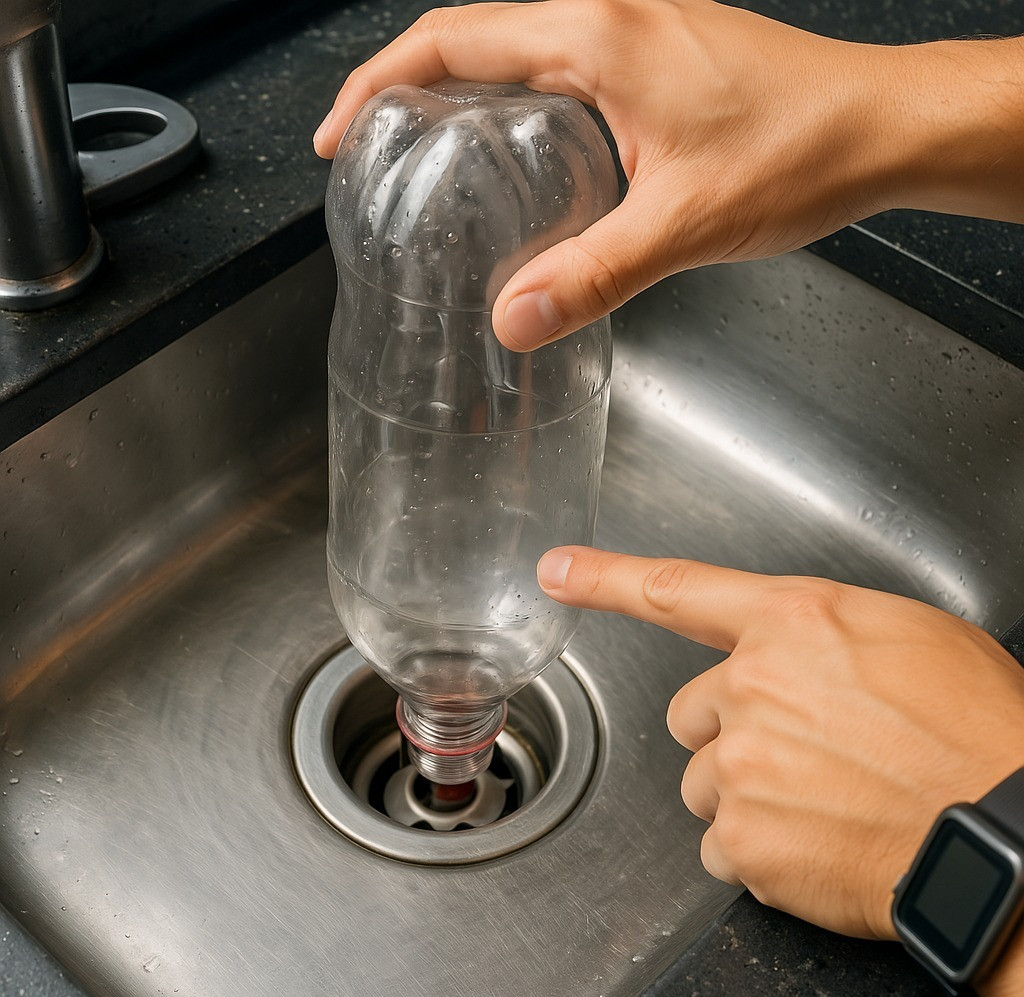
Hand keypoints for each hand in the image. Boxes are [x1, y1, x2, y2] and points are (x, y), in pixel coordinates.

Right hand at [314, 0, 1023, 350]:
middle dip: (407, 82)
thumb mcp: (683, 224)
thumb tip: (514, 318)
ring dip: (462, 87)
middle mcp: (611, 15)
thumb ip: (593, 274)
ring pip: (518, 44)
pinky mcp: (658, 54)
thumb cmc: (804, 149)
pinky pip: (562, 62)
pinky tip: (519, 154)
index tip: (343, 131)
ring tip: (428, 151)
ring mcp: (636, 28)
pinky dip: (517, 98)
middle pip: (475, 31)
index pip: (454, 38)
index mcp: (599, 37)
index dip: (381, 82)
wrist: (882, 126)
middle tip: (374, 146)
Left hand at [536, 545, 1023, 947]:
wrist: (1010, 828)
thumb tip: (788, 652)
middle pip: (692, 711)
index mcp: (791, 622)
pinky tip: (815, 842)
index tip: (555, 573)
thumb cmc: (978, 731)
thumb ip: (820, 635)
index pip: (676, 590)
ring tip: (822, 798)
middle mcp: (750, 685)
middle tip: (805, 751)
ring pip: (704, 779)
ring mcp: (740, 764)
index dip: (605, 579)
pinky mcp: (742, 839)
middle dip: (733, 730)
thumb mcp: (907, 637)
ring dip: (747, 791)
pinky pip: (719, 844)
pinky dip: (758, 849)